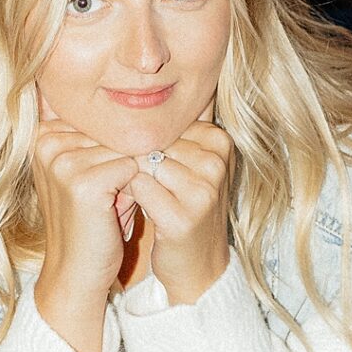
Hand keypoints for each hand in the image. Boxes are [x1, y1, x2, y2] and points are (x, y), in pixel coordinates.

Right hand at [30, 112, 136, 351]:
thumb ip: (102, 138)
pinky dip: (134, 188)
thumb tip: (144, 101)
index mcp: (43, 134)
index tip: (110, 175)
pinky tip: (115, 211)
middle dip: (123, 159)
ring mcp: (61, 161)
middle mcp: (46, 142)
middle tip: (111, 195)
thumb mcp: (90, 171)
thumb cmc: (90, 222)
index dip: (116, 144)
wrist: (76, 274)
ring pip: (124, 148)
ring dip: (130, 175)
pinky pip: (131, 167)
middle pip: (112, 131)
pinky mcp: (82, 182)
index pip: (101, 118)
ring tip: (111, 204)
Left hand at [125, 120, 232, 306]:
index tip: (141, 154)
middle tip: (134, 174)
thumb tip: (157, 84)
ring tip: (138, 191)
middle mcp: (215, 162)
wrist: (201, 267)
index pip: (165, 122)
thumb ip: (182, 126)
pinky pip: (140, 186)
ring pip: (143, 161)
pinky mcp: (183, 217)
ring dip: (131, 175)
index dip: (146, 138)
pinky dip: (131, 194)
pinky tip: (137, 206)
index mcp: (220, 141)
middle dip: (136, 156)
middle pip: (153, 140)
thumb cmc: (189, 207)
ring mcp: (202, 191)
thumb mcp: (195, 162)